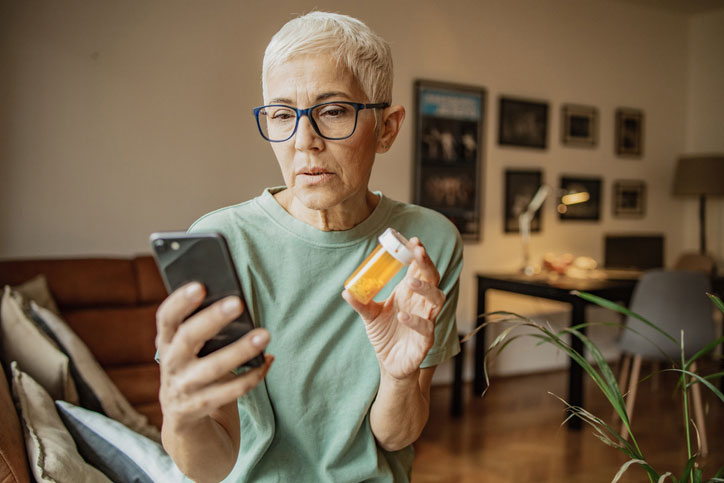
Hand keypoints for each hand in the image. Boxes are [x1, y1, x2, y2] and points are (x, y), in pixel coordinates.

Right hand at [155, 282, 272, 431]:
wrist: (184, 422)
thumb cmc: (195, 371)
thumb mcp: (190, 351)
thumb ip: (204, 330)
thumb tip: (235, 304)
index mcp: (167, 343)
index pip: (167, 318)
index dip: (180, 301)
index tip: (200, 286)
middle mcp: (171, 365)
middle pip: (188, 338)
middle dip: (212, 319)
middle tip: (238, 303)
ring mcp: (183, 389)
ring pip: (213, 368)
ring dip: (240, 350)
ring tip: (264, 334)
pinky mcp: (199, 408)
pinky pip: (231, 392)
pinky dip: (253, 376)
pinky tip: (268, 360)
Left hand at [343, 238, 444, 379]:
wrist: (389, 363)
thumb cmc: (385, 335)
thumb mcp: (370, 315)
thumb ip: (360, 302)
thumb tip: (346, 290)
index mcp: (411, 294)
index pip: (420, 269)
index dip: (420, 255)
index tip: (414, 240)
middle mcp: (422, 304)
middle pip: (433, 279)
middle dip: (427, 264)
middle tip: (418, 252)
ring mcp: (427, 320)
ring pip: (438, 300)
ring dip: (426, 289)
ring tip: (410, 282)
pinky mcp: (426, 341)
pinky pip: (427, 328)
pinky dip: (416, 321)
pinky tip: (401, 316)